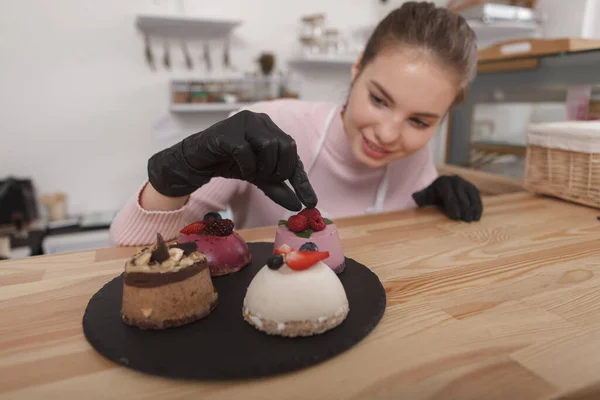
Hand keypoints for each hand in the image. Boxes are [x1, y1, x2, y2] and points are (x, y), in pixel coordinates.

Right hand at [147, 110, 316, 210]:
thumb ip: (278, 188)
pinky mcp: (228, 131)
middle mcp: (260, 120)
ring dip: (263, 168)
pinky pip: (246, 151)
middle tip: (265, 179)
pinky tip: (240, 168)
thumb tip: (298, 205)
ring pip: (270, 146)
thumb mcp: (258, 177)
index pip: (293, 153)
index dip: (301, 179)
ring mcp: (244, 122)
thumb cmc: (230, 163)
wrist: (199, 160)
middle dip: (279, 170)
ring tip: (251, 172)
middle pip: (287, 146)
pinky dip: (247, 166)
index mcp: (271, 128)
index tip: (310, 202)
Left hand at [412, 175, 481, 221]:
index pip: (449, 195)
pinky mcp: (472, 188)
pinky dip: (478, 207)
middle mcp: (455, 180)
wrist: (440, 190)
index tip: (455, 217)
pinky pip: (477, 198)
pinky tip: (477, 217)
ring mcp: (465, 183)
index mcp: (442, 182)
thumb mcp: (424, 196)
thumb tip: (415, 197)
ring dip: (472, 209)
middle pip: (462, 196)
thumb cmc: (431, 196)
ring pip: (471, 197)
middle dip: (464, 209)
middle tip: (465, 221)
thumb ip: (419, 197)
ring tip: (471, 220)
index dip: (453, 206)